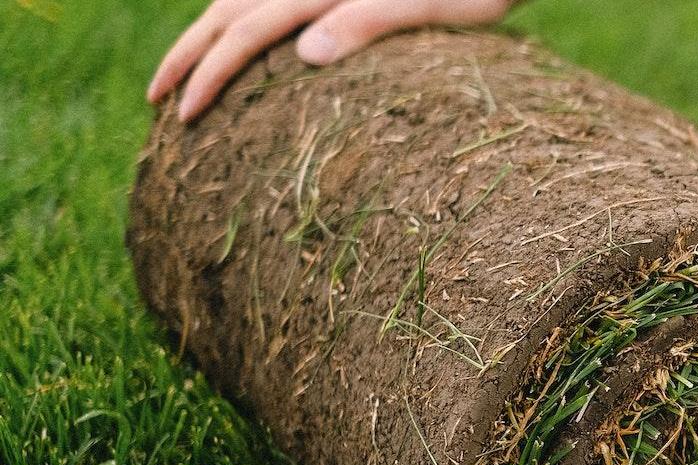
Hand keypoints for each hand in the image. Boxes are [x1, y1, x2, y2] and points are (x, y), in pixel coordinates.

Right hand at [148, 0, 512, 120]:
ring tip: (180, 75)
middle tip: (157, 103)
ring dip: (205, 35)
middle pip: (228, 11)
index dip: (211, 72)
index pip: (248, 30)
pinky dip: (238, 16)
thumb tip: (305, 53)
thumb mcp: (436, 5)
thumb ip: (374, 20)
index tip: (184, 116)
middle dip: (189, 57)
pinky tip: (235, 39)